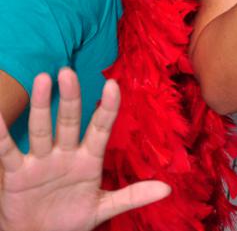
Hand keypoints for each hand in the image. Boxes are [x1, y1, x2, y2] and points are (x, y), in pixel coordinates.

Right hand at [0, 68, 169, 230]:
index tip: (113, 85)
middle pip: (70, 121)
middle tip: (68, 72)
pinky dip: (2, 137)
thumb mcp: (103, 208)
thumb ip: (132, 196)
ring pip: (42, 129)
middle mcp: (66, 153)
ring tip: (44, 79)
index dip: (107, 108)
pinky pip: (9, 153)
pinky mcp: (18, 174)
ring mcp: (41, 161)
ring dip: (42, 106)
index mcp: (89, 159)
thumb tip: (167, 188)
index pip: (100, 128)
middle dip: (70, 98)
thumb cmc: (71, 220)